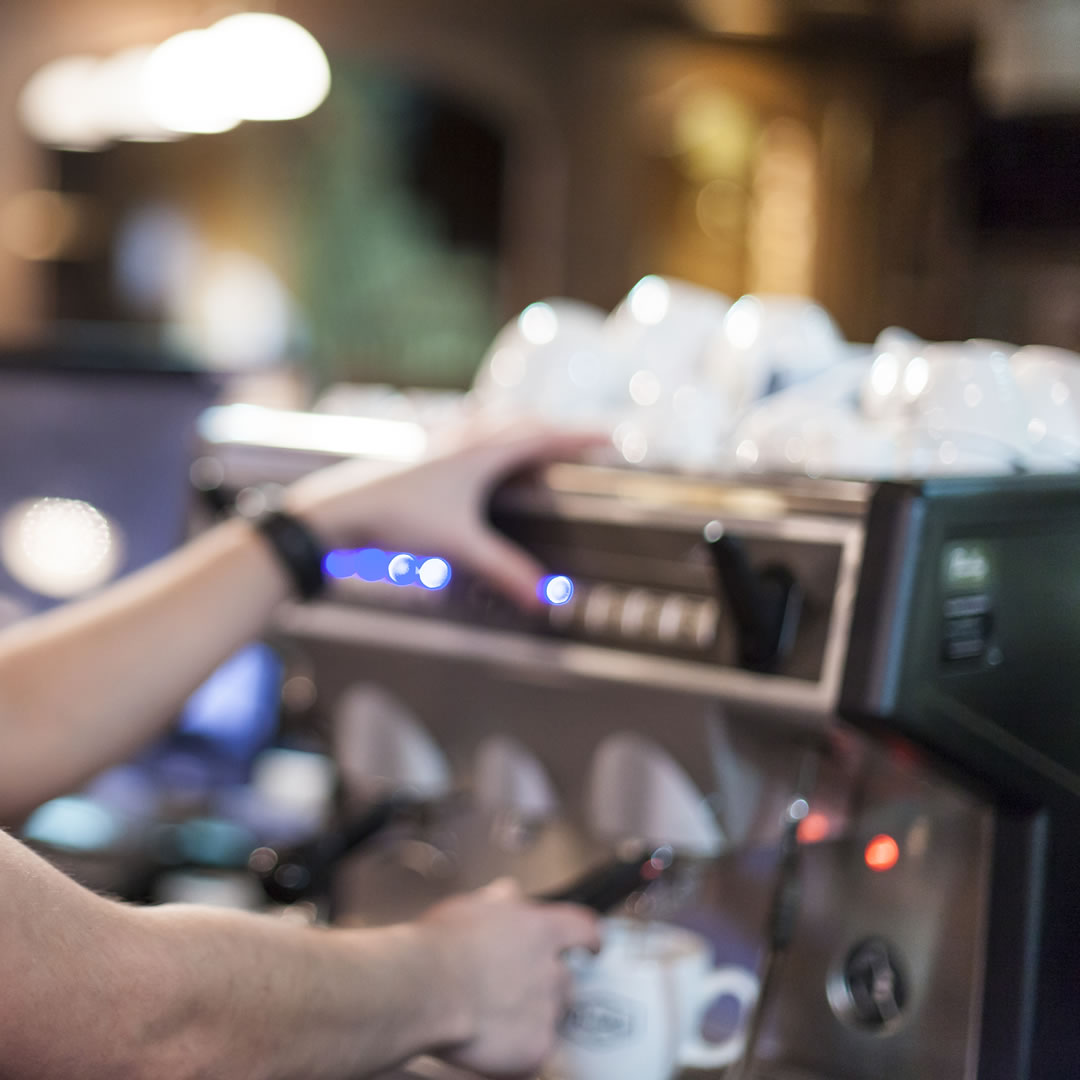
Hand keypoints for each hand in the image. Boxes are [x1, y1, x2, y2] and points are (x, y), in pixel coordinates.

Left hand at [284, 420, 605, 608]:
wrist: (339, 509)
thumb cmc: (398, 518)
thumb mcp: (458, 546)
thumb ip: (504, 570)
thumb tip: (544, 597)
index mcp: (482, 452)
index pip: (544, 438)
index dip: (580, 437)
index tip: (613, 437)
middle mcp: (465, 438)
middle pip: (523, 421)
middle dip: (556, 430)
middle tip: (581, 440)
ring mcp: (440, 440)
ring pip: (492, 420)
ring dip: (520, 424)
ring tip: (536, 434)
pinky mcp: (421, 450)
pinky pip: (465, 429)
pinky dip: (485, 430)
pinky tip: (474, 440)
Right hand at [417, 878, 599, 1077]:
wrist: (423, 990)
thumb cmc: (440, 946)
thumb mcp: (471, 907)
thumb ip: (500, 901)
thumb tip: (509, 892)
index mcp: (542, 930)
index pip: (586, 929)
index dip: (589, 938)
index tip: (590, 946)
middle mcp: (552, 970)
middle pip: (567, 980)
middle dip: (549, 985)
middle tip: (516, 989)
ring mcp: (547, 1012)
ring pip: (553, 1016)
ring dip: (535, 1016)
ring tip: (497, 1015)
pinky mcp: (536, 1049)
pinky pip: (536, 1051)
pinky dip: (519, 1050)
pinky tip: (491, 1041)